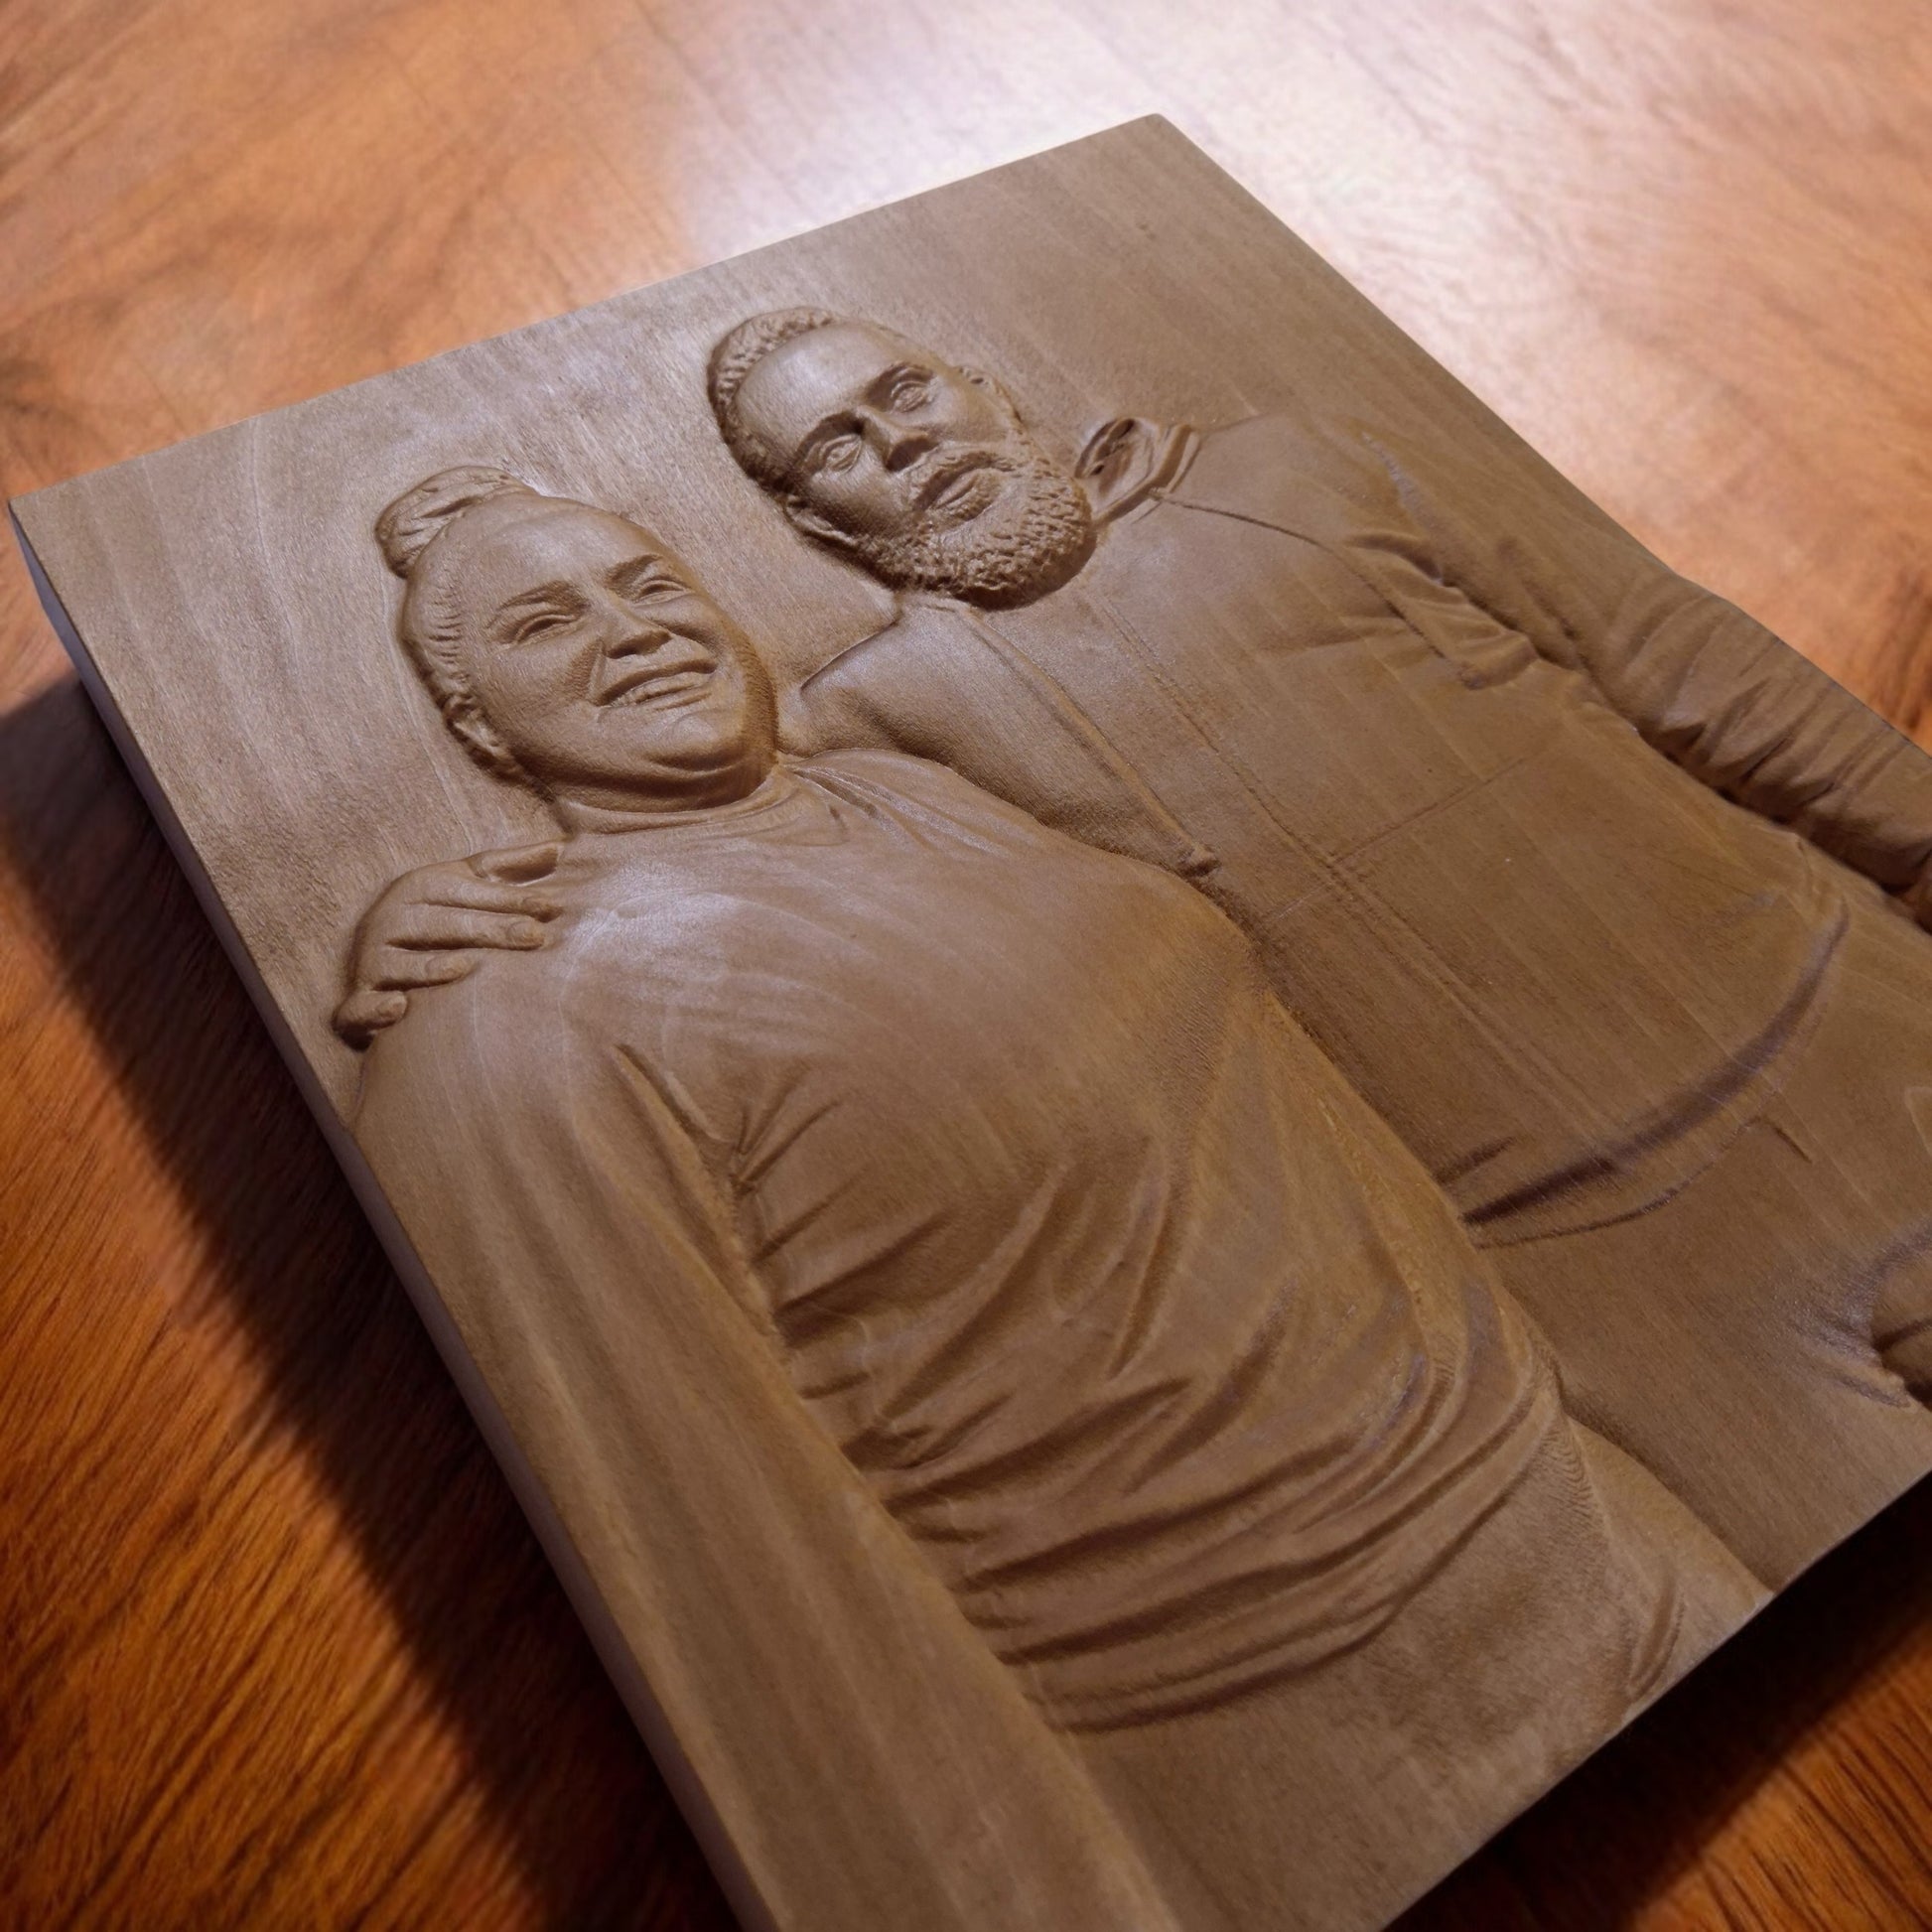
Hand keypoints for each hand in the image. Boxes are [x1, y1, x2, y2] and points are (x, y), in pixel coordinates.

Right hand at [333, 841, 562, 1046]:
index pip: (466, 892)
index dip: (508, 899)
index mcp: (418, 889)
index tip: (551, 908)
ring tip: (464, 967)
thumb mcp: (463, 883)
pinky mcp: (357, 1003)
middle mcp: (390, 921)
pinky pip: (360, 1008)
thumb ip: (507, 868)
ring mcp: (372, 962)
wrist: (371, 954)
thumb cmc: (435, 915)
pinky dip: (375, 1010)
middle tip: (534, 937)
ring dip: (429, 968)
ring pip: (399, 964)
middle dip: (488, 930)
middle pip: (442, 925)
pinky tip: (399, 1007)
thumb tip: (560, 847)